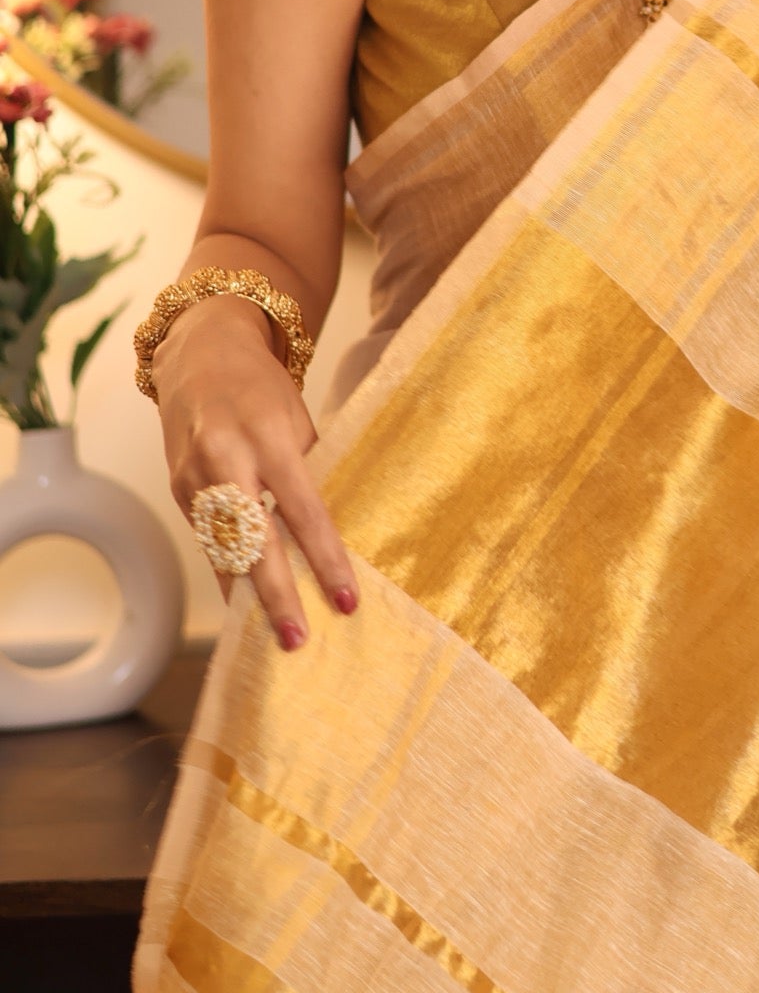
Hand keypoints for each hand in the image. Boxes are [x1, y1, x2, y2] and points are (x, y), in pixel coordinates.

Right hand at [155, 293, 357, 648]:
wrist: (200, 353)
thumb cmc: (261, 386)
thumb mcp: (297, 417)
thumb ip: (309, 470)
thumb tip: (333, 531)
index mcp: (266, 437)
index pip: (303, 509)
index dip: (326, 558)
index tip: (347, 599)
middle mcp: (225, 459)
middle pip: (252, 540)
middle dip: (277, 595)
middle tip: (298, 639)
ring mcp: (193, 478)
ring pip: (222, 549)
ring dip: (248, 596)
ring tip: (274, 638)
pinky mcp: (178, 489)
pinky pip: (208, 541)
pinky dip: (228, 573)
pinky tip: (247, 605)